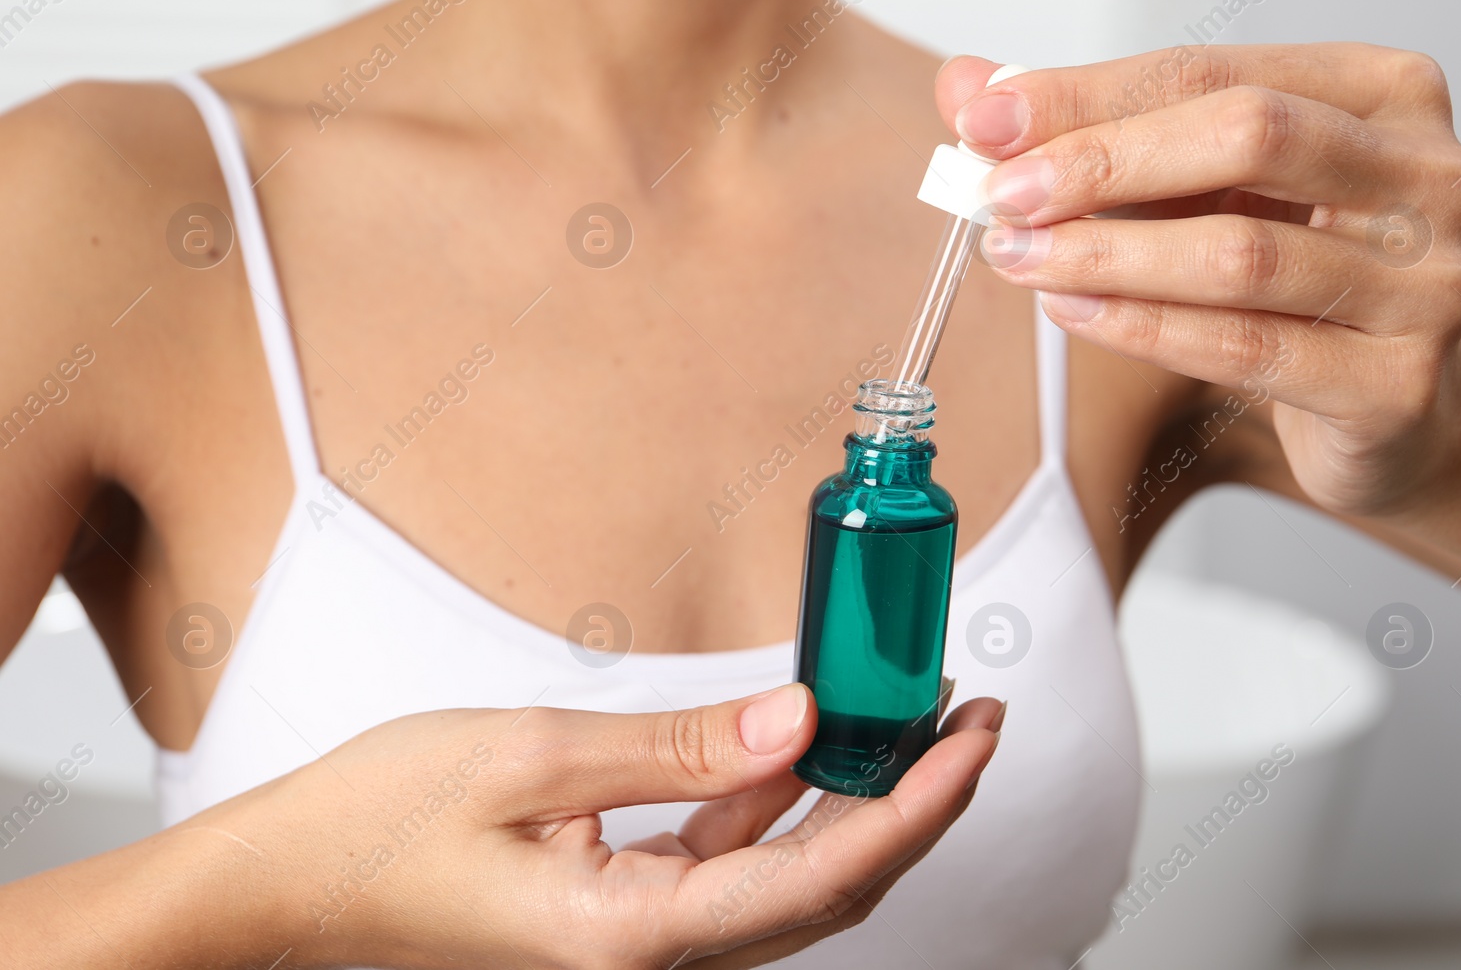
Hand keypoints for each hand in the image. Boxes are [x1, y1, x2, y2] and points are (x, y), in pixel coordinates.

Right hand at [201, 686, 1001, 969]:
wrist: (287, 889)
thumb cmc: (379, 826)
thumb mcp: (530, 758)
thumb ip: (674, 746)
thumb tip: (797, 721)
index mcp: (632, 940)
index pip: (823, 878)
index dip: (916, 809)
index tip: (973, 739)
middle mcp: (651, 959)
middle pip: (827, 889)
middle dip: (911, 804)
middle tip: (971, 719)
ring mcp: (637, 942)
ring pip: (786, 876)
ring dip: (851, 798)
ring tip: (906, 715)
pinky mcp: (619, 912)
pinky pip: (725, 862)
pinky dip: (773, 801)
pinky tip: (797, 739)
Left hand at [939, 45, 1460, 515]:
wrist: (1397, 411)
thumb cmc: (1296, 279)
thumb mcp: (1203, 189)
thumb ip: (1097, 131)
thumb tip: (969, 90)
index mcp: (1385, 94)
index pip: (1214, 72)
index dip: (1091, 94)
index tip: (987, 120)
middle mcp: (1431, 175)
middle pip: (1248, 137)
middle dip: (1103, 164)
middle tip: (1002, 195)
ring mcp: (1431, 283)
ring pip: (1241, 253)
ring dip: (1106, 253)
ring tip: (1018, 256)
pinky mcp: (1399, 384)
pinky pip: (1247, 346)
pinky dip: (1143, 326)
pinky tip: (1073, 310)